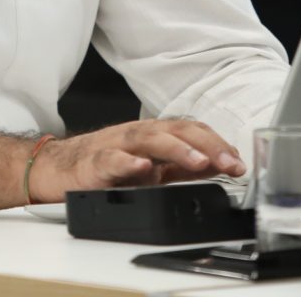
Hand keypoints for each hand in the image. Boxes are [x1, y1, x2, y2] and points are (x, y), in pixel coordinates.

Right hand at [28, 119, 244, 201]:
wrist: (60, 169)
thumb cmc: (107, 166)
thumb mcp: (153, 167)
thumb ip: (183, 167)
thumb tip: (219, 166)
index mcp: (156, 135)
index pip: (193, 132)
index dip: (218, 145)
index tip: (240, 163)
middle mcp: (139, 135)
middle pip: (178, 130)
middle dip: (208, 146)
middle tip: (231, 163)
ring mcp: (117, 146)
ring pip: (150, 140)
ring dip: (178, 150)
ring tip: (200, 163)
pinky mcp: (95, 164)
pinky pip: (112, 160)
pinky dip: (129, 163)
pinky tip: (144, 168)